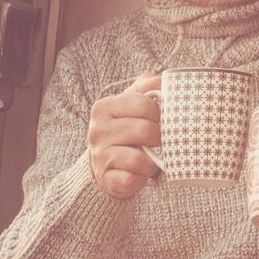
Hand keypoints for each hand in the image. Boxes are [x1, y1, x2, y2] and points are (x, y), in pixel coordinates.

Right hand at [87, 74, 163, 199]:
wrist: (105, 164)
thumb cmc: (125, 129)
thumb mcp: (131, 104)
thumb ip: (145, 87)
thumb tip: (161, 79)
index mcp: (104, 107)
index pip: (144, 104)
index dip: (160, 114)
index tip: (160, 120)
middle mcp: (97, 130)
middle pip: (145, 130)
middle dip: (159, 138)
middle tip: (158, 141)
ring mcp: (100, 156)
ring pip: (140, 159)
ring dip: (152, 161)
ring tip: (150, 158)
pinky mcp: (106, 179)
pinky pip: (133, 179)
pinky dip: (142, 178)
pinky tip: (140, 173)